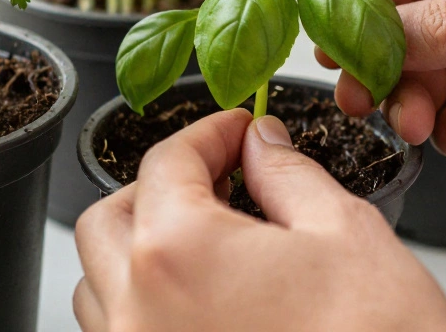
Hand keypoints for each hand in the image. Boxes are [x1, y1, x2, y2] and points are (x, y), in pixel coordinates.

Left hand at [73, 109, 445, 331]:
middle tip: (219, 179)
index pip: (165, 164)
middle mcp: (138, 314)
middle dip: (159, 189)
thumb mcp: (344, 232)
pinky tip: (205, 299)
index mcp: (177, 255)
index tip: (237, 132)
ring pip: (101, 287)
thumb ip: (287, 175)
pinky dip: (147, 307)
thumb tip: (263, 146)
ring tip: (209, 240)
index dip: (207, 135)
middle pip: (109, 221)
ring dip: (141, 251)